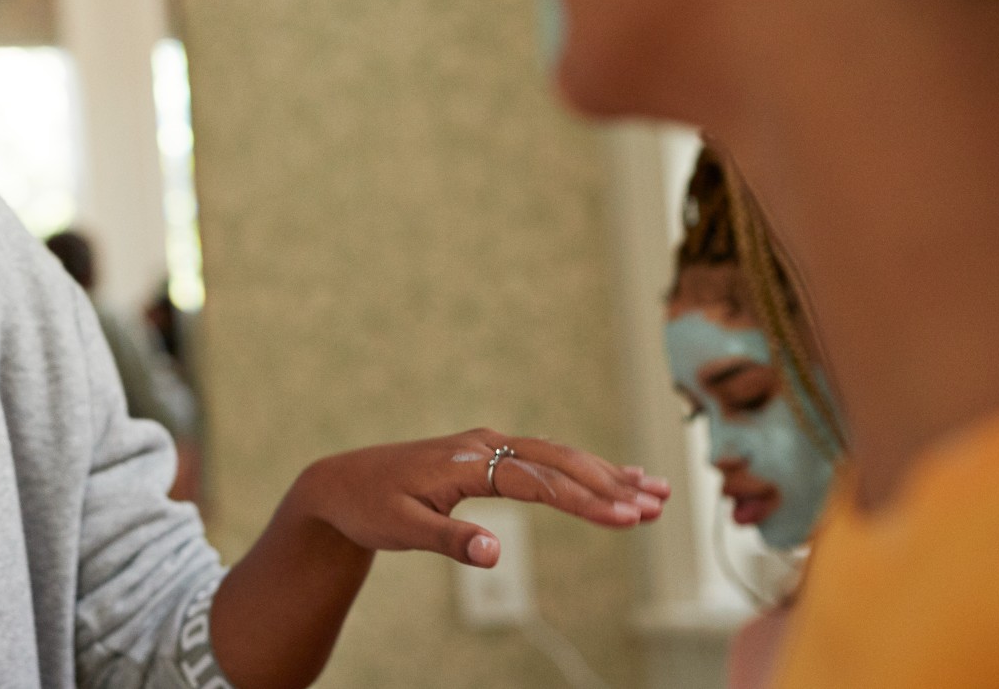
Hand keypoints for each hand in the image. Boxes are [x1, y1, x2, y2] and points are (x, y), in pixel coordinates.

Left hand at [291, 428, 669, 567]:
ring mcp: (488, 446)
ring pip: (559, 457)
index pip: (539, 480)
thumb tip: (497, 554)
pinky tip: (615, 479)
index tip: (625, 517)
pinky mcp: (488, 455)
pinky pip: (544, 460)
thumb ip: (450, 541)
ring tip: (657, 493)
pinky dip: (583, 470)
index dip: (585, 500)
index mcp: (468, 461)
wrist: (341, 484)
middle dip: (611, 484)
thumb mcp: (402, 529)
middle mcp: (484, 444)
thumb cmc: (370, 507)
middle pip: (560, 462)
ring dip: (607, 474)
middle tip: (656, 507)